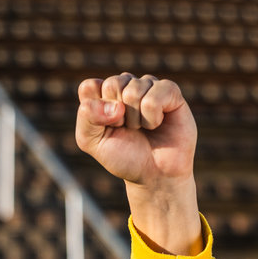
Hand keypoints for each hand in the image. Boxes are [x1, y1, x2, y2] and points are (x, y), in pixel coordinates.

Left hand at [74, 72, 196, 189]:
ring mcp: (149, 86)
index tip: (105, 127)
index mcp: (103, 94)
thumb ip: (87, 116)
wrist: (154, 174)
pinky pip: (154, 97)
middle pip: (113, 84)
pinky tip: (157, 124)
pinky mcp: (170, 91)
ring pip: (134, 90)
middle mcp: (126, 85)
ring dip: (136, 119)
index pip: (89, 87)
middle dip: (117, 115)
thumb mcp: (91, 141)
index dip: (95, 111)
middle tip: (126, 128)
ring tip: (142, 128)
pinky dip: (152, 118)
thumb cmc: (122, 156)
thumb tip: (116, 105)